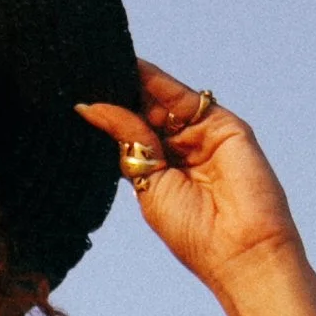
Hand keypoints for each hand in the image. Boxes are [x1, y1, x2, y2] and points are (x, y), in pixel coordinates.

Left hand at [76, 61, 307, 294]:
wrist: (240, 250)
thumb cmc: (193, 232)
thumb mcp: (148, 183)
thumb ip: (128, 140)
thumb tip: (91, 107)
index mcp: (161, 170)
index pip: (132, 132)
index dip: (108, 113)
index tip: (76, 93)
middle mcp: (182, 150)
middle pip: (146, 110)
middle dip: (118, 92)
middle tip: (82, 71)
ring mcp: (203, 135)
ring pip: (163, 100)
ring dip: (134, 81)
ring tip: (100, 65)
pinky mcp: (223, 125)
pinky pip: (185, 98)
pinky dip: (157, 82)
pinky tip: (130, 69)